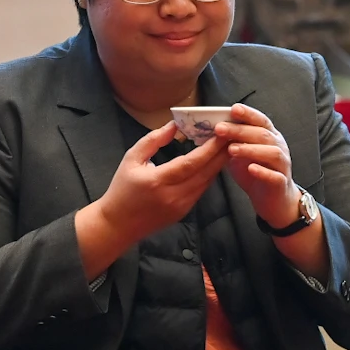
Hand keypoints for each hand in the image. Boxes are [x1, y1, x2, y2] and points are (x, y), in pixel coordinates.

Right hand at [90, 121, 229, 249]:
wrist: (117, 224)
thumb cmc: (121, 189)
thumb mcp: (131, 159)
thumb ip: (153, 140)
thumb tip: (174, 125)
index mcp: (157, 180)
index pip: (190, 163)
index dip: (208, 149)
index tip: (221, 134)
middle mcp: (173, 196)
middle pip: (205, 173)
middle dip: (220, 154)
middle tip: (232, 137)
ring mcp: (180, 207)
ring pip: (206, 183)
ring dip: (217, 165)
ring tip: (225, 147)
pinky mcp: (183, 213)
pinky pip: (201, 191)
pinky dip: (208, 176)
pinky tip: (213, 164)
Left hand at [214, 103, 300, 227]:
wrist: (272, 199)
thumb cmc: (255, 172)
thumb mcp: (240, 154)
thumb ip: (230, 141)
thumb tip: (211, 129)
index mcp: (269, 136)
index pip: (260, 120)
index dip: (248, 114)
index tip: (233, 109)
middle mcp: (279, 147)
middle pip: (262, 134)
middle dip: (240, 130)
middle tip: (220, 129)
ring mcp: (282, 165)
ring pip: (272, 153)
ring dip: (251, 149)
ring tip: (231, 149)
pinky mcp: (281, 183)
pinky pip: (275, 176)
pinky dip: (263, 171)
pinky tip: (251, 168)